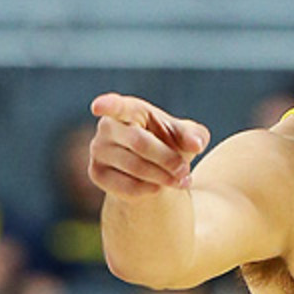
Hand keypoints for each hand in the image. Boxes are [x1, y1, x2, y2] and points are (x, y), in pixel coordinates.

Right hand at [89, 93, 210, 197]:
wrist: (155, 171)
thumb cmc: (170, 143)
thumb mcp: (187, 136)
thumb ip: (194, 135)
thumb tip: (196, 144)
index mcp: (129, 109)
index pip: (117, 105)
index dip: (107, 105)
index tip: (98, 107)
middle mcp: (108, 126)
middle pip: (139, 142)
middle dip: (168, 159)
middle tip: (185, 170)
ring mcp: (98, 150)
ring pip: (135, 167)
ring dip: (164, 177)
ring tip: (182, 180)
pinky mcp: (97, 173)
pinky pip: (127, 186)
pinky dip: (150, 189)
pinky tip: (160, 187)